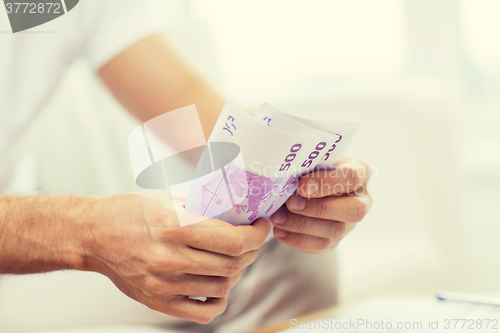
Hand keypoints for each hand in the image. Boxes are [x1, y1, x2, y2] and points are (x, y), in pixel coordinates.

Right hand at [84, 193, 269, 323]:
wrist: (93, 235)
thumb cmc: (130, 211)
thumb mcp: (168, 200)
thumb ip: (204, 207)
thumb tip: (239, 211)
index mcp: (175, 227)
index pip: (234, 241)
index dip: (257, 235)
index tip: (261, 226)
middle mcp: (170, 259)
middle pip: (233, 264)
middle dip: (252, 250)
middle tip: (252, 240)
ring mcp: (164, 284)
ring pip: (223, 287)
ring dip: (238, 272)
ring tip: (235, 258)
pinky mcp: (158, 302)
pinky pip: (204, 311)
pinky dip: (219, 299)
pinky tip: (218, 283)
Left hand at [270, 157, 371, 252]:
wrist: (308, 186)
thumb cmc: (312, 168)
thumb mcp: (313, 161)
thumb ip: (308, 168)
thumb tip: (289, 180)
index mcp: (360, 172)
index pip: (352, 178)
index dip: (326, 182)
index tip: (301, 185)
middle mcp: (362, 200)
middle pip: (353, 210)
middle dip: (319, 208)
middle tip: (290, 203)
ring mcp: (350, 223)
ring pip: (335, 230)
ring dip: (302, 224)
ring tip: (278, 217)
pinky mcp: (335, 240)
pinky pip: (320, 245)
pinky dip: (297, 238)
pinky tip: (279, 230)